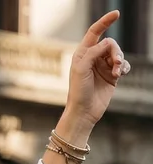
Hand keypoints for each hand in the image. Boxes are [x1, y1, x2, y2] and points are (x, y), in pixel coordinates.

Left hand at [65, 10, 130, 128]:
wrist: (83, 112)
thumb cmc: (78, 91)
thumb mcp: (82, 68)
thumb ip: (94, 51)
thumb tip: (108, 42)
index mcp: (82, 53)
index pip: (95, 32)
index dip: (105, 21)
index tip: (117, 13)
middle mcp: (93, 58)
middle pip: (110, 44)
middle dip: (115, 51)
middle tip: (116, 63)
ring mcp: (103, 67)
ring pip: (118, 54)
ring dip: (120, 61)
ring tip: (117, 72)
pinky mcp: (111, 76)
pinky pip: (123, 65)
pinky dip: (124, 67)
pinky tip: (121, 74)